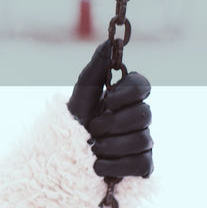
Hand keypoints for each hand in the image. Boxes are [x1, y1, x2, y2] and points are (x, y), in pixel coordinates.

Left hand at [67, 41, 153, 177]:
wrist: (62, 157)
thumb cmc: (73, 123)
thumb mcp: (81, 95)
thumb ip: (96, 68)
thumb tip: (109, 41)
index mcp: (126, 98)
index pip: (143, 85)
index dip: (127, 93)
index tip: (107, 100)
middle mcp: (139, 118)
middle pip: (144, 114)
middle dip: (111, 124)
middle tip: (93, 129)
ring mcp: (144, 142)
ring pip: (142, 140)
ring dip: (109, 146)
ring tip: (92, 148)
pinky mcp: (143, 166)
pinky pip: (141, 164)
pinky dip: (114, 166)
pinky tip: (98, 166)